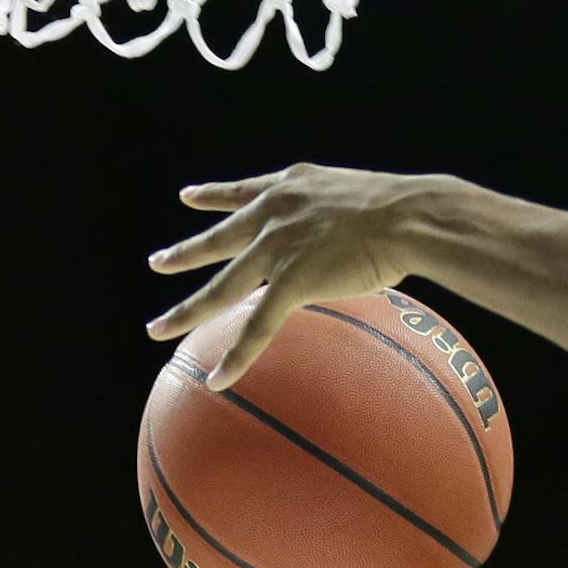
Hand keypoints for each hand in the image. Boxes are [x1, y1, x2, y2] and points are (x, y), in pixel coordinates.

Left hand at [146, 163, 438, 390]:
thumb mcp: (366, 198)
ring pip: (222, 288)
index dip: (214, 196)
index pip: (243, 193)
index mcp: (291, 188)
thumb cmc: (410, 210)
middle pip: (218, 240)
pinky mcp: (291, 282)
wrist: (410, 217)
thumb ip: (352, 216)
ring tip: (157, 328)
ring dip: (187, 312)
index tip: (189, 197)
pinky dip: (238, 356)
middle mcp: (273, 214)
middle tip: (158, 262)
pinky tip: (218, 379)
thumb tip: (379, 236)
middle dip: (185, 254)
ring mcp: (277, 248)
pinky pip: (258, 326)